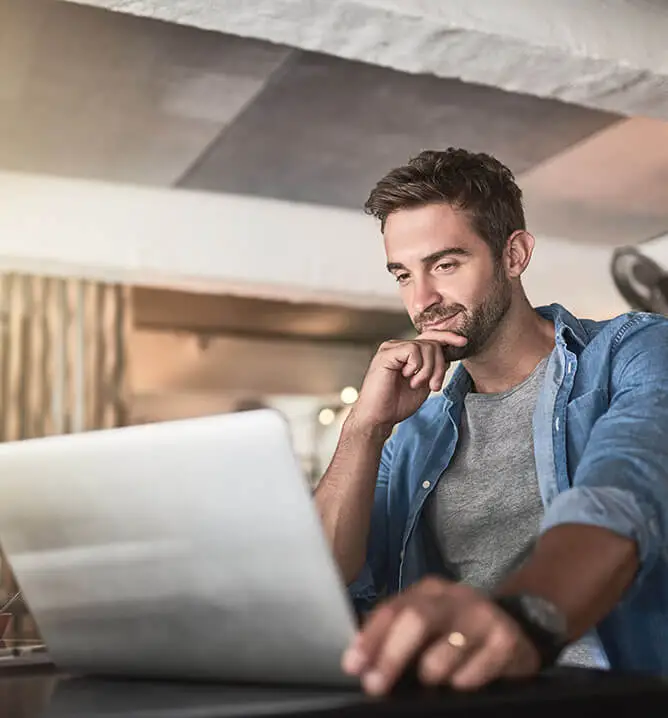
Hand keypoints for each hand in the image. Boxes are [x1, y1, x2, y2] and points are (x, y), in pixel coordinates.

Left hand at [342, 577, 539, 693]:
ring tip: (429, 681)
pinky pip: (477, 669)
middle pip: (416, 620)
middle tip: (376, 685)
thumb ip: (394, 635)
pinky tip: (461, 683)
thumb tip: (359, 659)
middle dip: (391, 656)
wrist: (513, 634)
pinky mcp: (507, 638)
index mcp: (427, 592)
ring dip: (431, 673)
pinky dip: (463, 681)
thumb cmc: (456, 635)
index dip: (370, 638)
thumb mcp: (425, 628)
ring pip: (445, 649)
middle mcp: (453, 597)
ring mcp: (482, 615)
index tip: (352, 665)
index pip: (391, 609)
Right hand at [348, 331, 466, 433]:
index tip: (463, 342)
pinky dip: (417, 367)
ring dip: (429, 370)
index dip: (448, 337)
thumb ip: (433, 368)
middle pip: (432, 343)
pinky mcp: (387, 353)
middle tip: (434, 386)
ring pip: (426, 347)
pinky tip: (408, 378)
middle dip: (439, 366)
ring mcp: (391, 348)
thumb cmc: (397, 404)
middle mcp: (398, 346)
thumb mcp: (424, 383)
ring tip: (417, 385)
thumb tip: (447, 354)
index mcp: (406, 352)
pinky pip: (413, 350)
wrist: (378, 417)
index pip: (430, 337)